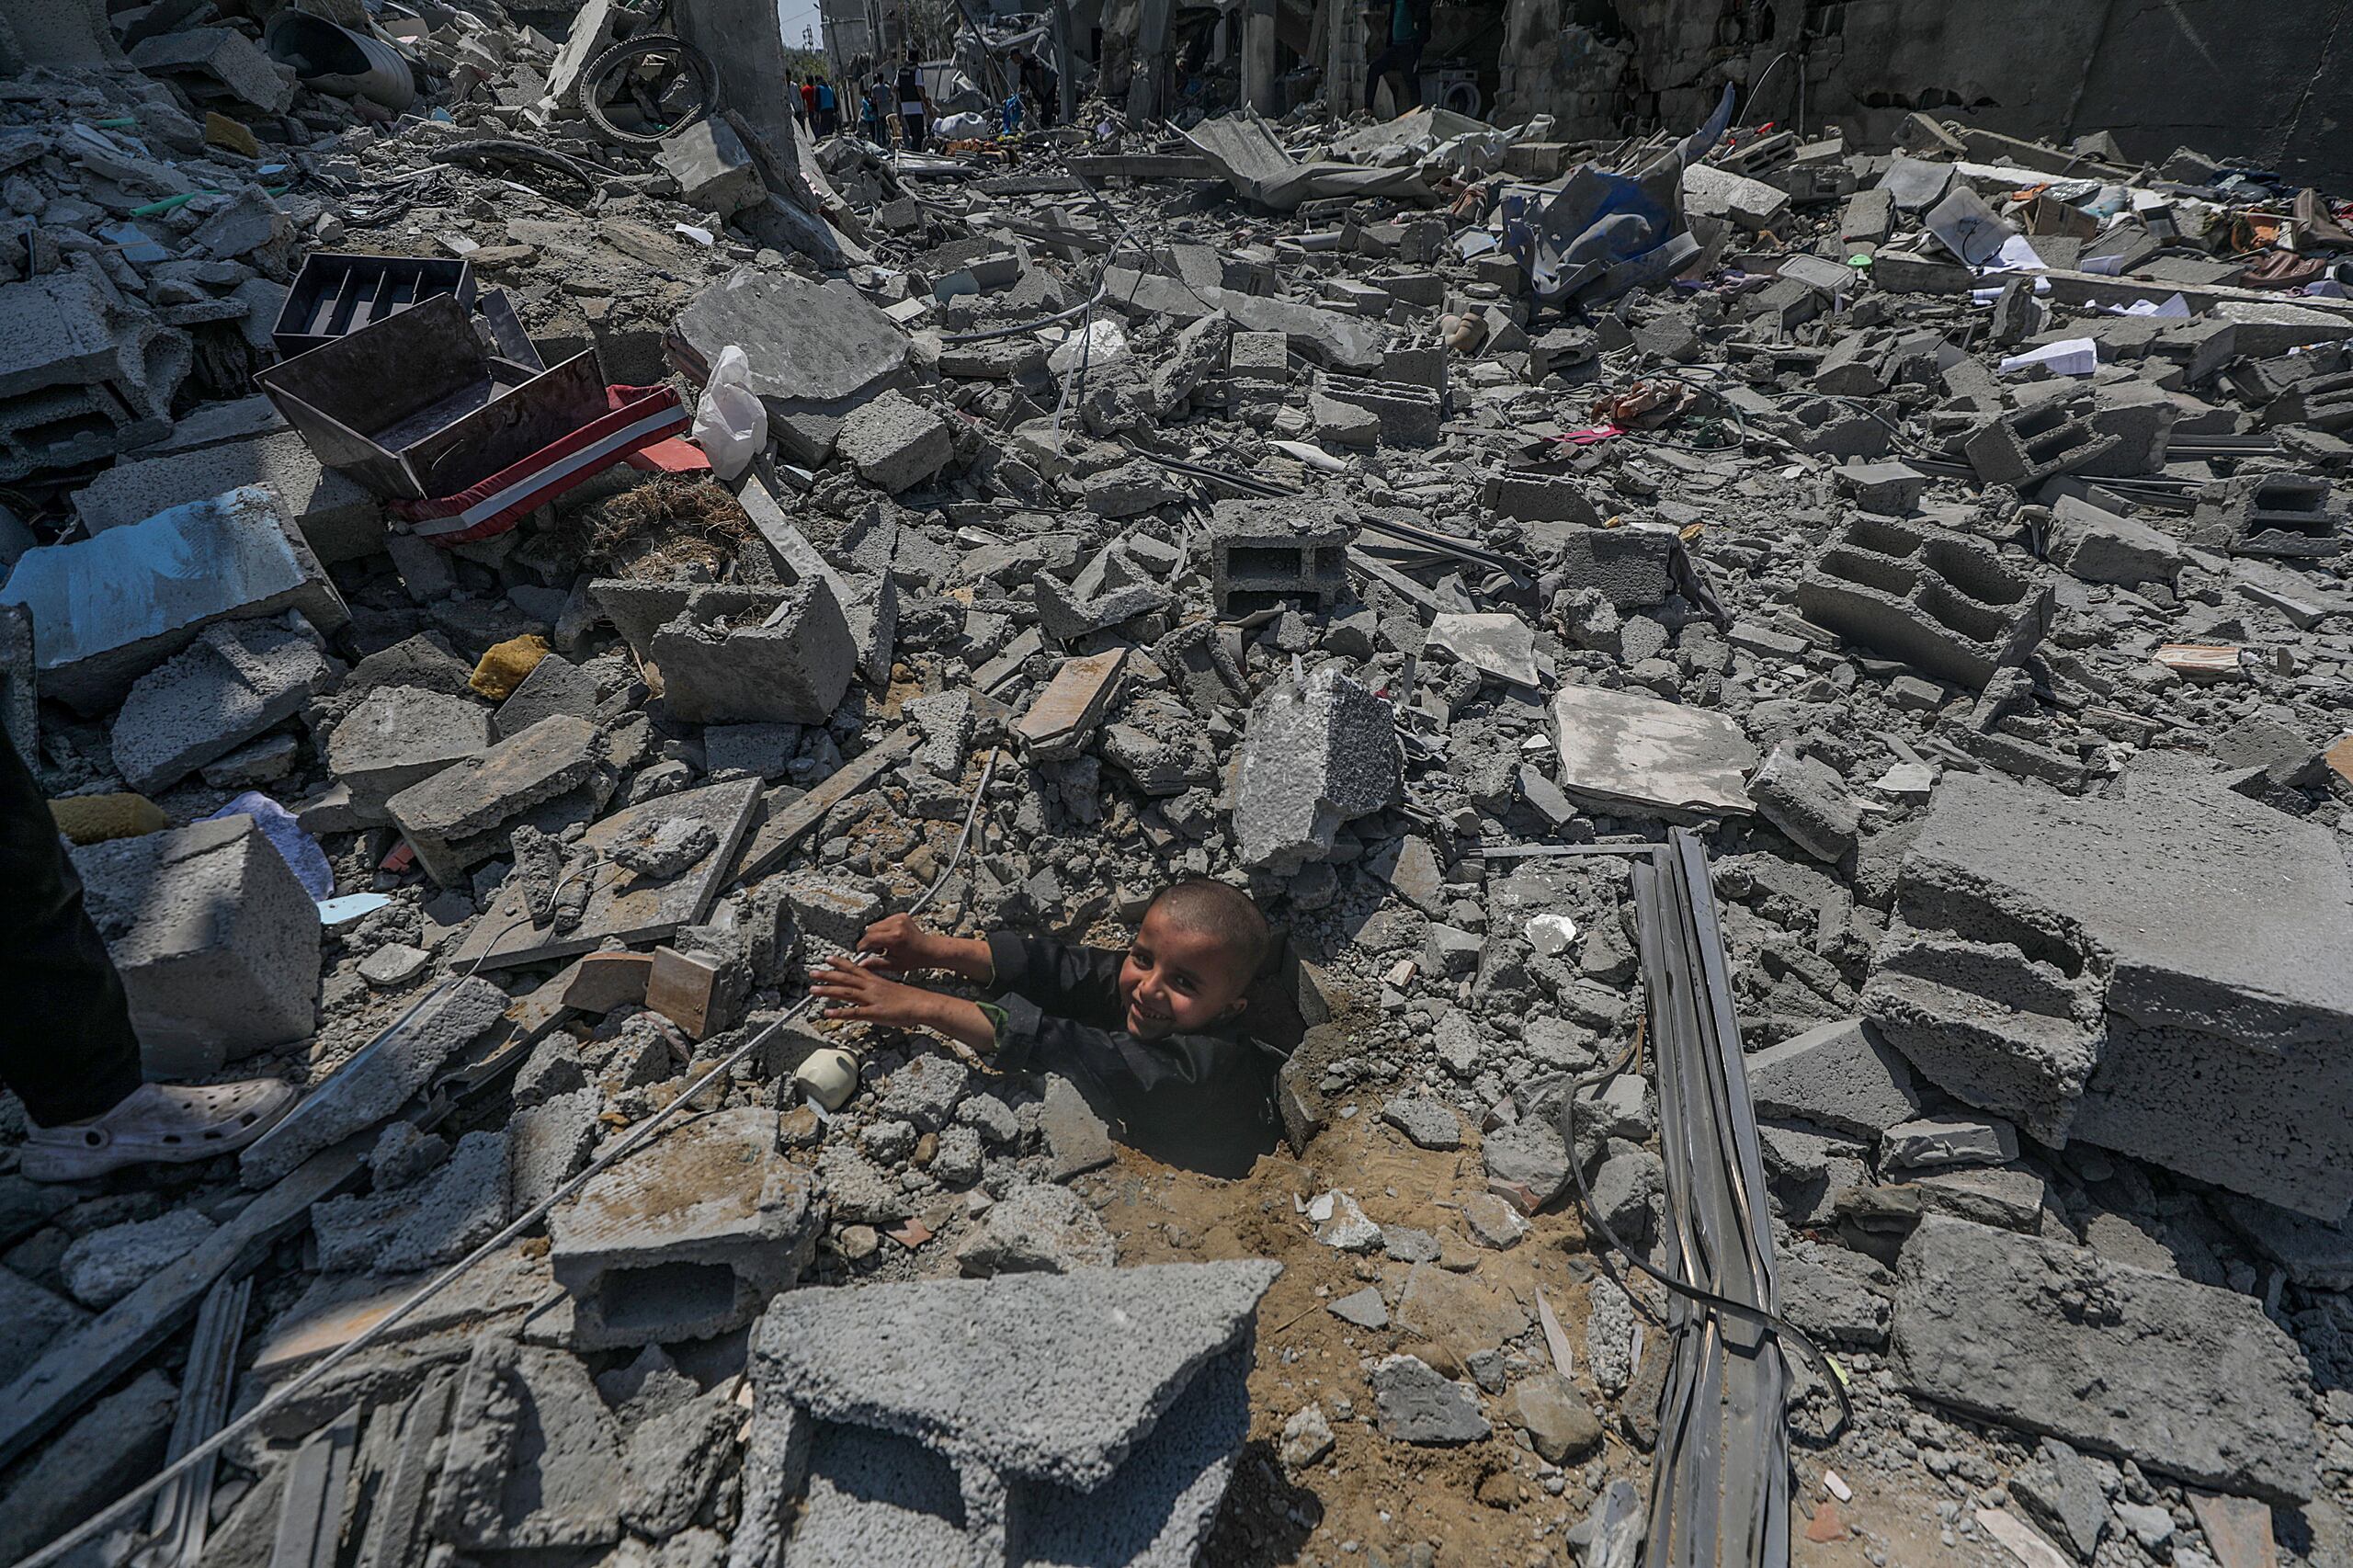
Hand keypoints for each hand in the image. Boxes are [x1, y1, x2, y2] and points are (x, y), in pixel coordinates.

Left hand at [808, 955, 939, 1028]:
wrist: (922, 1004)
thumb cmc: (910, 998)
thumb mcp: (892, 989)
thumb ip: (878, 989)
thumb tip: (871, 990)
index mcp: (876, 980)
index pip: (854, 969)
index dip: (840, 963)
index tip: (828, 958)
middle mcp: (871, 987)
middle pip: (845, 979)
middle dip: (827, 975)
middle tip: (812, 972)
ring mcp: (871, 999)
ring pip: (845, 993)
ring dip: (827, 991)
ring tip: (812, 990)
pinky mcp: (874, 1013)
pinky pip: (854, 1013)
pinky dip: (839, 1013)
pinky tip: (827, 1013)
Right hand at [857, 913, 936, 974]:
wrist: (929, 949)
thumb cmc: (914, 958)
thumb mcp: (894, 965)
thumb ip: (876, 964)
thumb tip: (861, 964)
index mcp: (895, 938)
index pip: (869, 938)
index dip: (863, 946)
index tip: (862, 952)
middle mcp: (897, 925)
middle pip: (870, 930)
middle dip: (870, 941)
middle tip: (879, 950)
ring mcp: (899, 918)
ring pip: (876, 925)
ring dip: (876, 935)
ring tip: (886, 945)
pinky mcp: (901, 915)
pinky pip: (884, 921)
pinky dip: (883, 930)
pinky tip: (891, 938)